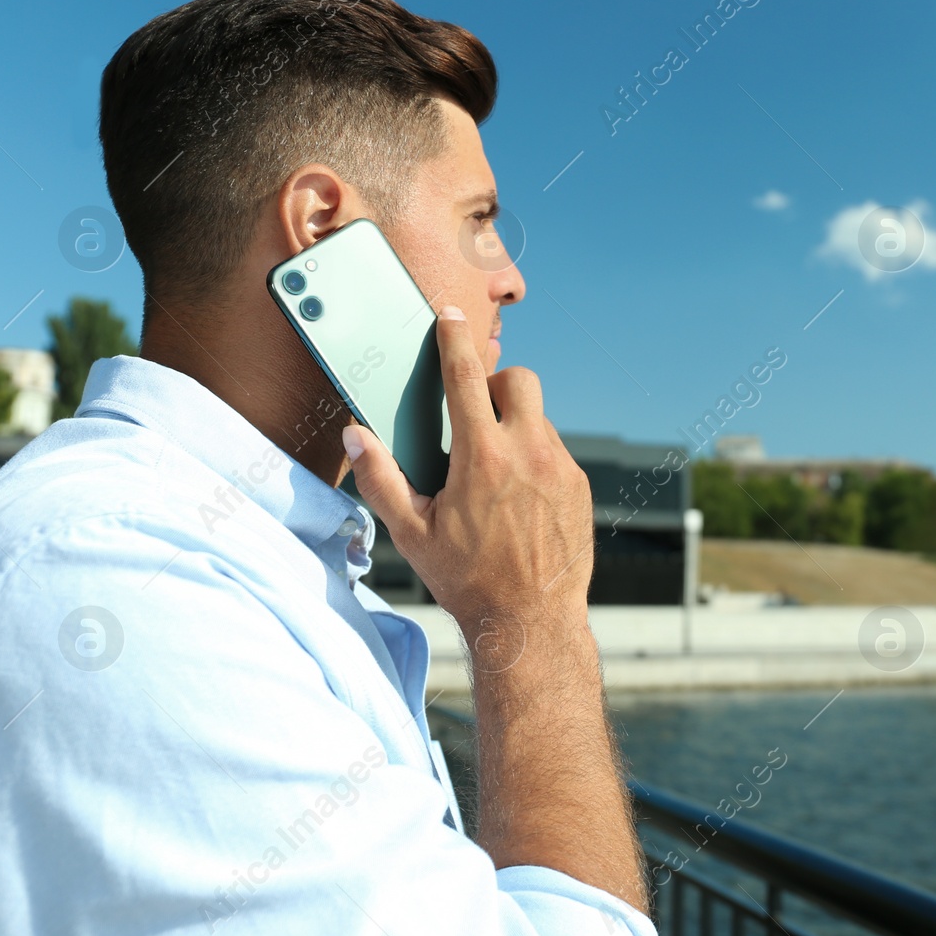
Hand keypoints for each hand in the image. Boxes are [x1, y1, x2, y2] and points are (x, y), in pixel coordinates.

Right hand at [343, 305, 595, 663]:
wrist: (531, 621)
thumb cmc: (466, 580)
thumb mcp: (410, 534)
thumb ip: (380, 479)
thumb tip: (355, 436)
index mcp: (481, 455)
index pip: (466, 374)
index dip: (455, 337)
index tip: (449, 315)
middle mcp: (527, 451)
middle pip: (518, 380)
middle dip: (496, 385)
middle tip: (476, 415)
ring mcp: (560, 467)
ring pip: (539, 417)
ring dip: (515, 426)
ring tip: (494, 470)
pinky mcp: (580, 485)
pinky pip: (556, 451)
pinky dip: (535, 458)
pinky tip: (519, 497)